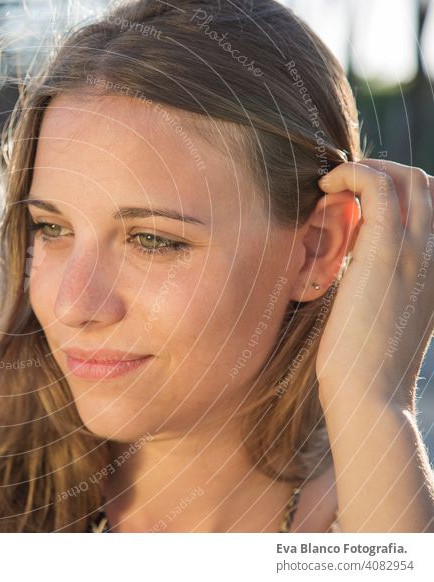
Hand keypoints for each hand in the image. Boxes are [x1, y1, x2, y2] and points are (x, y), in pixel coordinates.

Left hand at [315, 158, 433, 410]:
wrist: (369, 394)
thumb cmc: (364, 363)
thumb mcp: (383, 314)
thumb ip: (383, 283)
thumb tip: (359, 269)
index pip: (433, 204)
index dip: (397, 188)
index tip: (356, 196)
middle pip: (423, 182)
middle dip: (380, 171)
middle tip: (340, 186)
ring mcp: (419, 249)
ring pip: (405, 176)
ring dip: (365, 168)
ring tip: (332, 183)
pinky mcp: (386, 250)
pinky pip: (377, 186)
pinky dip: (351, 173)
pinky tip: (324, 186)